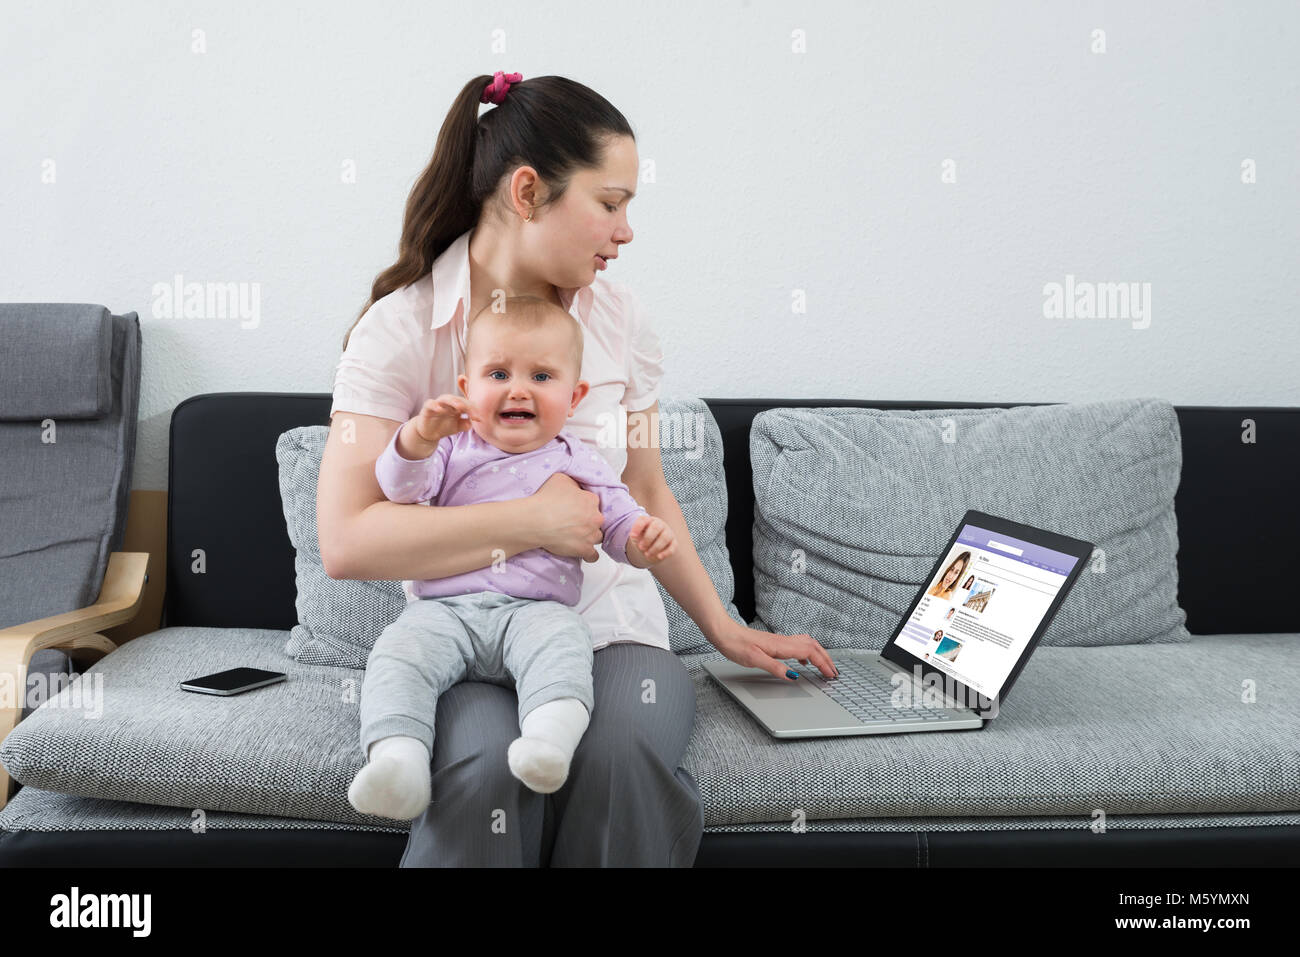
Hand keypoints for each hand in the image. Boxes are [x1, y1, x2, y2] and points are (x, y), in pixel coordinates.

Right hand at [412, 394, 476, 442]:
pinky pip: (430, 403)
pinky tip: (440, 409)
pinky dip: (435, 405)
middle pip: (458, 399)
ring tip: (460, 407)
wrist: (430, 433)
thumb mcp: (458, 427)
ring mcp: (438, 404)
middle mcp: (448, 403)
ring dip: (453, 401)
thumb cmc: (445, 427)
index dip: (473, 410)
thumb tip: (471, 423)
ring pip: (446, 398)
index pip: (467, 404)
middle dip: (466, 405)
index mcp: (457, 406)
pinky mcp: (427, 408)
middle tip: (472, 413)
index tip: (479, 419)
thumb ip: (465, 424)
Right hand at [531, 472, 604, 562]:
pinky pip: (593, 555)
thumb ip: (573, 483)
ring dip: (589, 536)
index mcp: (591, 500)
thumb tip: (576, 488)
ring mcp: (591, 535)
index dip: (583, 506)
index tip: (575, 509)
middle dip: (588, 521)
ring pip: (597, 536)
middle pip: (597, 520)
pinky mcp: (584, 549)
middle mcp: (595, 517)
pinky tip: (583, 550)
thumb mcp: (561, 479)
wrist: (536, 521)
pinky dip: (589, 554)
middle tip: (573, 522)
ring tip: (576, 536)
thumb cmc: (545, 500)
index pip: (593, 503)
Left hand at [628, 514, 675, 563]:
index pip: (644, 520)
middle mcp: (660, 524)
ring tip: (647, 554)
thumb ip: (634, 534)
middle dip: (647, 538)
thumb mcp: (637, 535)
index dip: (638, 527)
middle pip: (656, 527)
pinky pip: (672, 547)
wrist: (652, 545)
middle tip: (640, 547)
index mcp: (649, 520)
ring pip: (665, 538)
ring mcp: (668, 533)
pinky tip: (659, 557)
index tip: (632, 536)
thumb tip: (633, 535)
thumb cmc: (643, 537)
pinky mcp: (673, 543)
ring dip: (655, 547)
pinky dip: (666, 552)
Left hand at [709, 619, 838, 681]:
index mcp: (782, 646)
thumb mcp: (754, 660)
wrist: (724, 632)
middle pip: (813, 647)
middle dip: (826, 659)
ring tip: (825, 666)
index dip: (823, 664)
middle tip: (834, 672)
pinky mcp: (775, 642)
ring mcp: (780, 641)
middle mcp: (784, 641)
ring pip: (807, 644)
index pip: (811, 653)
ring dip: (819, 654)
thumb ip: (775, 667)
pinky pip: (798, 645)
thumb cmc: (736, 645)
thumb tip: (793, 675)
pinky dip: (807, 652)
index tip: (831, 674)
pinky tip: (803, 661)